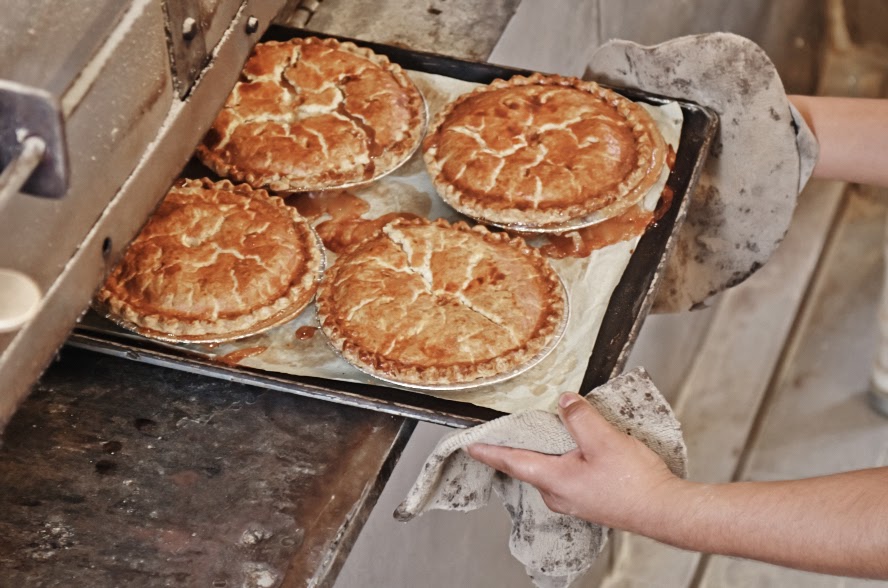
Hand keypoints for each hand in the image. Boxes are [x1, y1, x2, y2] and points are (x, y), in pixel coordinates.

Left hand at [467, 392, 685, 531]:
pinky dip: (565, 458)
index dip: (489, 450)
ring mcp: (574, 500)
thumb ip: (579, 417)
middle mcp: (558, 494)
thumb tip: (563, 400)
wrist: (665, 510)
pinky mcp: (589, 499)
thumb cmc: (635, 483)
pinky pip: (567, 474)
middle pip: (529, 464)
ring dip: (547, 449)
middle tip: (511, 424)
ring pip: (549, 469)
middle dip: (520, 444)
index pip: (511, 461)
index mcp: (553, 480)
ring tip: (550, 428)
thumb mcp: (603, 440)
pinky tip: (578, 447)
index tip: (470, 445)